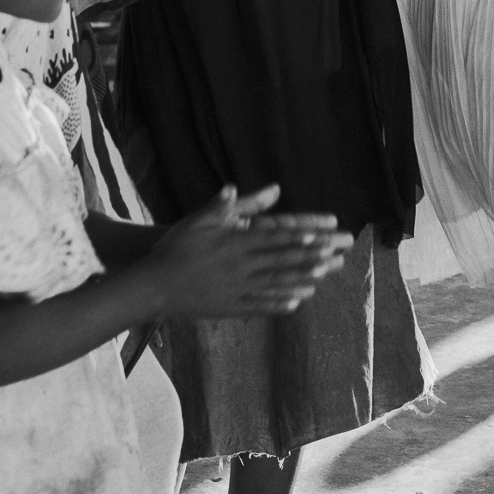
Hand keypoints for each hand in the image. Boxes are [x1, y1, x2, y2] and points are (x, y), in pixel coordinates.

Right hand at [144, 185, 354, 317]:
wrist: (153, 285)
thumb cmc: (174, 248)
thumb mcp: (196, 221)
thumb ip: (220, 206)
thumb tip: (234, 186)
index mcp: (234, 242)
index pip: (275, 238)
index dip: (301, 236)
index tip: (324, 234)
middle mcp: (241, 266)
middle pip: (284, 260)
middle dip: (314, 256)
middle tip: (339, 255)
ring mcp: (237, 288)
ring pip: (277, 282)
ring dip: (305, 278)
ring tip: (327, 275)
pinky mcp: (231, 306)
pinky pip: (261, 304)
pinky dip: (281, 302)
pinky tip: (299, 300)